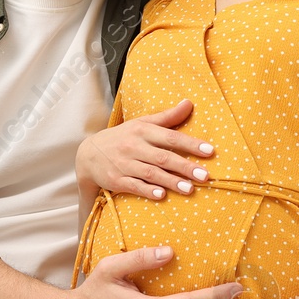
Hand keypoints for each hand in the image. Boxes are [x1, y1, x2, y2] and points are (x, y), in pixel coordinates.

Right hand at [76, 100, 213, 199]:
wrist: (89, 154)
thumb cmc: (123, 137)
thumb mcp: (141, 124)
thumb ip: (167, 117)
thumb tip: (189, 103)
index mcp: (142, 131)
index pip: (170, 137)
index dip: (190, 144)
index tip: (209, 151)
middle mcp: (134, 147)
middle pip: (163, 157)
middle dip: (184, 166)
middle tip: (204, 176)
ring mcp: (124, 164)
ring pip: (150, 173)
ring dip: (170, 181)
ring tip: (189, 189)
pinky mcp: (116, 180)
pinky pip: (133, 185)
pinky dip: (147, 190)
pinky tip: (161, 195)